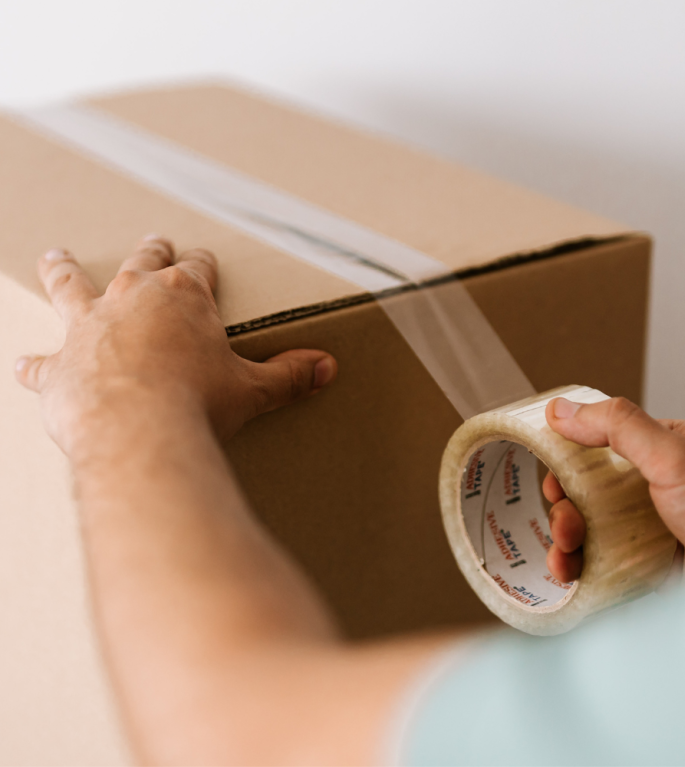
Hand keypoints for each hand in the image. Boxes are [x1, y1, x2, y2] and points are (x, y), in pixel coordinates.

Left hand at [15, 235, 336, 462]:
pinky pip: (43, 363)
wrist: (141, 430)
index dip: (202, 263)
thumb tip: (327, 368)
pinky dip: (36, 366)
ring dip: (64, 272)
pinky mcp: (62, 366)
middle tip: (151, 240)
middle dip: (149, 251)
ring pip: (72, 287)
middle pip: (141, 264)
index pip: (196, 268)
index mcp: (183, 298)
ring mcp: (91, 328)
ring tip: (55, 257)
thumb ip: (288, 375)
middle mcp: (133, 301)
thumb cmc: (199, 403)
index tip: (203, 259)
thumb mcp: (253, 389)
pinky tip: (26, 366)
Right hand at [541, 396, 684, 581]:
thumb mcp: (676, 455)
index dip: (567, 458)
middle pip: (587, 490)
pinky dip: (578, 567)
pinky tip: (570, 570)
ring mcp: (649, 529)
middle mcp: (654, 489)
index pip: (600, 444)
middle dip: (564, 505)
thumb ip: (619, 426)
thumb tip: (563, 410)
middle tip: (565, 519)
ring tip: (566, 550)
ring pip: (589, 528)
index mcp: (663, 451)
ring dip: (565, 538)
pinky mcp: (647, 566)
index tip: (550, 473)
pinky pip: (600, 563)